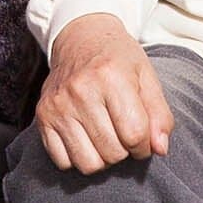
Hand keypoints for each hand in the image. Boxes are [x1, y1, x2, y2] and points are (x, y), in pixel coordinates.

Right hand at [34, 14, 172, 173]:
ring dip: (103, 158)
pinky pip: (63, 162)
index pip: (135, 134)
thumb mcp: (146, 76)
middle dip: (125, 151)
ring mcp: (58, 105)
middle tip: (123, 133)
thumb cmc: (118, 59)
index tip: (143, 138)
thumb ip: (159, 114)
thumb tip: (160, 149)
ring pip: (88, 164)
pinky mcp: (43, 116)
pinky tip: (86, 138)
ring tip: (106, 137)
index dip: (145, 145)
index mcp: (111, 76)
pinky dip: (78, 158)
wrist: (80, 38)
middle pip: (112, 152)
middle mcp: (80, 90)